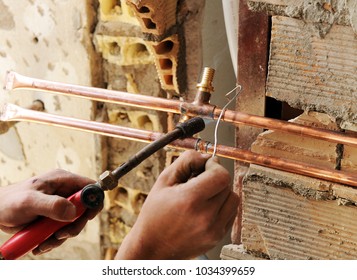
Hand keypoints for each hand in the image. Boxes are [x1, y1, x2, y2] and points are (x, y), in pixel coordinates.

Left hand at [0, 169, 101, 254]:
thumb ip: (52, 205)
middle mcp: (65, 192)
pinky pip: (63, 231)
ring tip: (45, 242)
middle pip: (85, 209)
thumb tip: (73, 212)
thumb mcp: (29, 202)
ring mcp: (61, 206)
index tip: (87, 216)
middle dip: (75, 225)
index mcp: (63, 180)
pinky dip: (55, 240)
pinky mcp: (55, 218)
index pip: (90, 186)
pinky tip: (41, 243)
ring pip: (75, 223)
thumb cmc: (9, 201)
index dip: (94, 200)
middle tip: (61, 234)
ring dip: (62, 236)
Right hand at [115, 150, 238, 258]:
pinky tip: (205, 208)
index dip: (214, 165)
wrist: (152, 247)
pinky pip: (231, 213)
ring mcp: (214, 230)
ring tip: (203, 195)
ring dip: (221, 192)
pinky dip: (222, 206)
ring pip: (233, 199)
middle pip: (226, 185)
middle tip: (198, 181)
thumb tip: (206, 156)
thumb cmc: (154, 214)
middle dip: (215, 177)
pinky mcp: (217, 237)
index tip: (205, 166)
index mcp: (190, 200)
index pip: (221, 175)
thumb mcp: (163, 181)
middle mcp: (205, 217)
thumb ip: (186, 162)